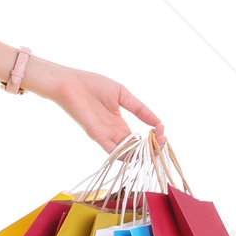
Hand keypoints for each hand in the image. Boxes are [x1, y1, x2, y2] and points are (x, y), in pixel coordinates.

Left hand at [25, 58, 162, 151]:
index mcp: (119, 124)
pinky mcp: (97, 135)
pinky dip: (127, 153)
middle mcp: (113, 133)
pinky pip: (113, 150)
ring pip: (126, 153)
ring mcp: (105, 136)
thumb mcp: (122, 95)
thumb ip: (139, 109)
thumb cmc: (92, 85)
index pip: (139, 138)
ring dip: (143, 153)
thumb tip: (158, 121)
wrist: (70, 82)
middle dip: (152, 148)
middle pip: (135, 149)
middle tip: (164, 141)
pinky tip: (141, 149)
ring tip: (157, 146)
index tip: (162, 130)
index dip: (153, 137)